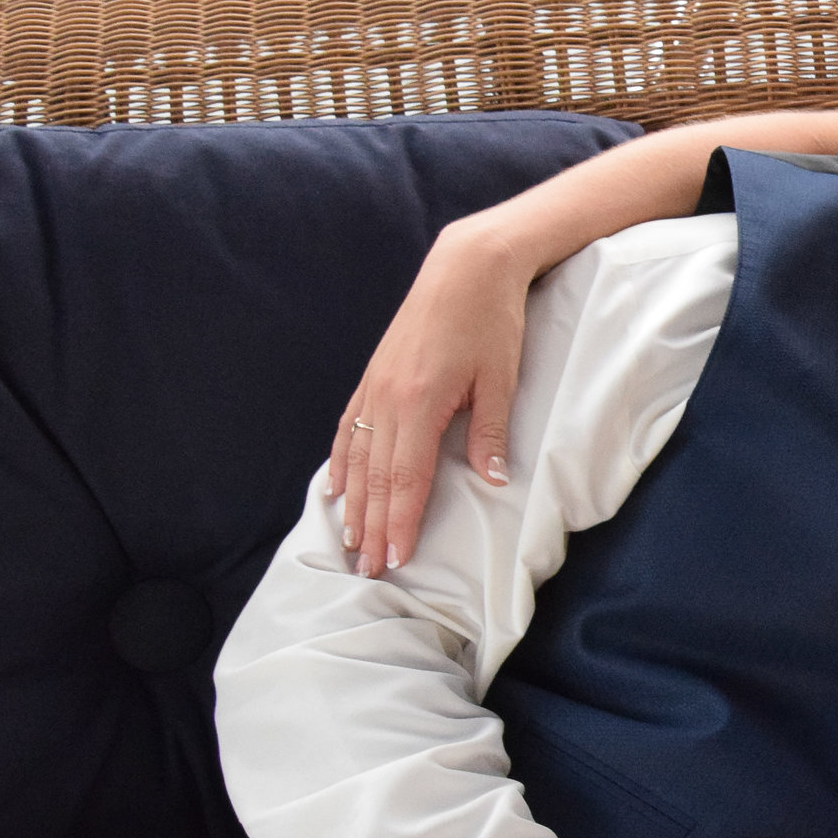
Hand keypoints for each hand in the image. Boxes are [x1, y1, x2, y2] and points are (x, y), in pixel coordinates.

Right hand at [329, 217, 533, 576]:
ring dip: (353, 503)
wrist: (468, 267)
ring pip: (358, 458)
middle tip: (367, 570)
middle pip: (375, 478)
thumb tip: (493, 481)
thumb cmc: (492, 321)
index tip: (396, 560)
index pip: (406, 479)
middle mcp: (388, 399)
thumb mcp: (501, 379)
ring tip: (349, 541)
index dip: (400, 523)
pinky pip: (350, 428)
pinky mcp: (374, 375)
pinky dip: (342, 462)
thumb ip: (491, 433)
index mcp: (421, 403)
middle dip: (372, 526)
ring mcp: (376, 386)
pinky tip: (336, 487)